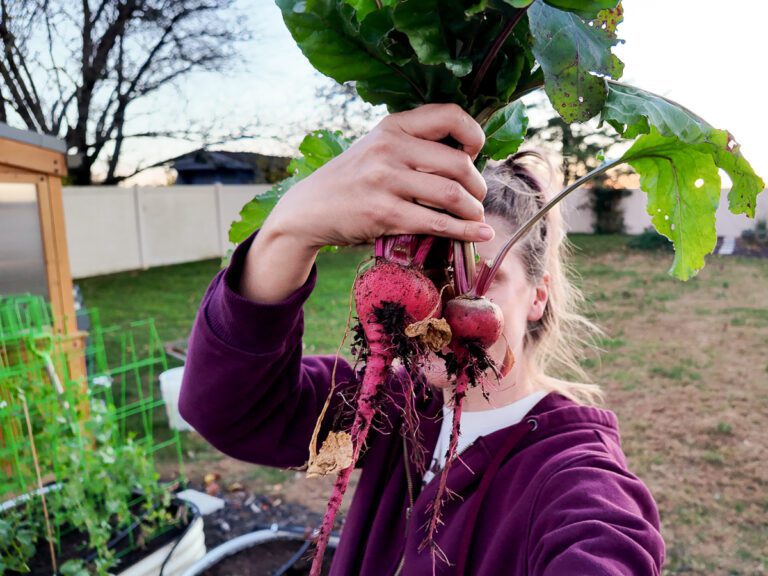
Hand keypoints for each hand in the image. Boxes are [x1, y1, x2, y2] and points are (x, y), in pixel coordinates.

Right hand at [264, 103, 492, 249]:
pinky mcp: (384, 214)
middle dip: (478, 184)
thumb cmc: (351, 179)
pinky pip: (436, 223)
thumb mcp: (376, 147)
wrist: (309, 209)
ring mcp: (386, 181)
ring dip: (473, 210)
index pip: (449, 115)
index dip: (473, 135)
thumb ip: (413, 144)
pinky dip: (464, 231)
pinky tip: (480, 234)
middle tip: (478, 197)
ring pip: (451, 194)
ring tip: (476, 216)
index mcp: (393, 126)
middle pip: (458, 163)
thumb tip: (466, 158)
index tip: (476, 154)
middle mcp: (390, 149)